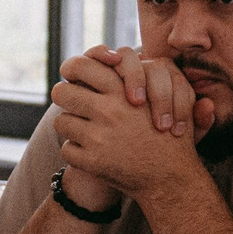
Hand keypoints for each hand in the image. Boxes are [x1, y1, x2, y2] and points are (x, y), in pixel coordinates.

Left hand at [51, 51, 214, 201]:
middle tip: (71, 102)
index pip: (79, 66)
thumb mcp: (161, 95)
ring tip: (84, 130)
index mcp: (122, 90)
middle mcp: (108, 110)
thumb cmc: (166, 133)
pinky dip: (77, 152)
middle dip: (63, 95)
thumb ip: (136, 74)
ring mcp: (99, 137)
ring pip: (61, 121)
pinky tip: (91, 153)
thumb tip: (113, 55)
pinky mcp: (92, 161)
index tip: (73, 78)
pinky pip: (67, 149)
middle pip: (61, 91)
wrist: (172, 178)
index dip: (71, 70)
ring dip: (71, 126)